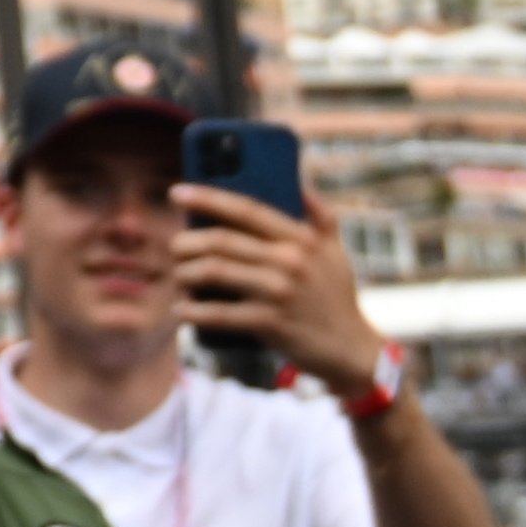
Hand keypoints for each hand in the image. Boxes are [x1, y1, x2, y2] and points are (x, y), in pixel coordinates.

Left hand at [177, 180, 390, 395]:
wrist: (350, 348)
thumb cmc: (336, 295)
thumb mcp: (335, 251)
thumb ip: (320, 214)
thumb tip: (300, 178)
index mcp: (301, 239)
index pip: (247, 209)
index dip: (208, 198)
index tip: (177, 192)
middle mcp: (290, 261)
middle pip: (220, 241)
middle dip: (186, 242)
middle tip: (175, 247)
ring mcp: (278, 292)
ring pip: (212, 272)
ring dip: (184, 273)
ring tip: (179, 276)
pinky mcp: (269, 322)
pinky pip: (217, 313)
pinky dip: (192, 311)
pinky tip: (181, 310)